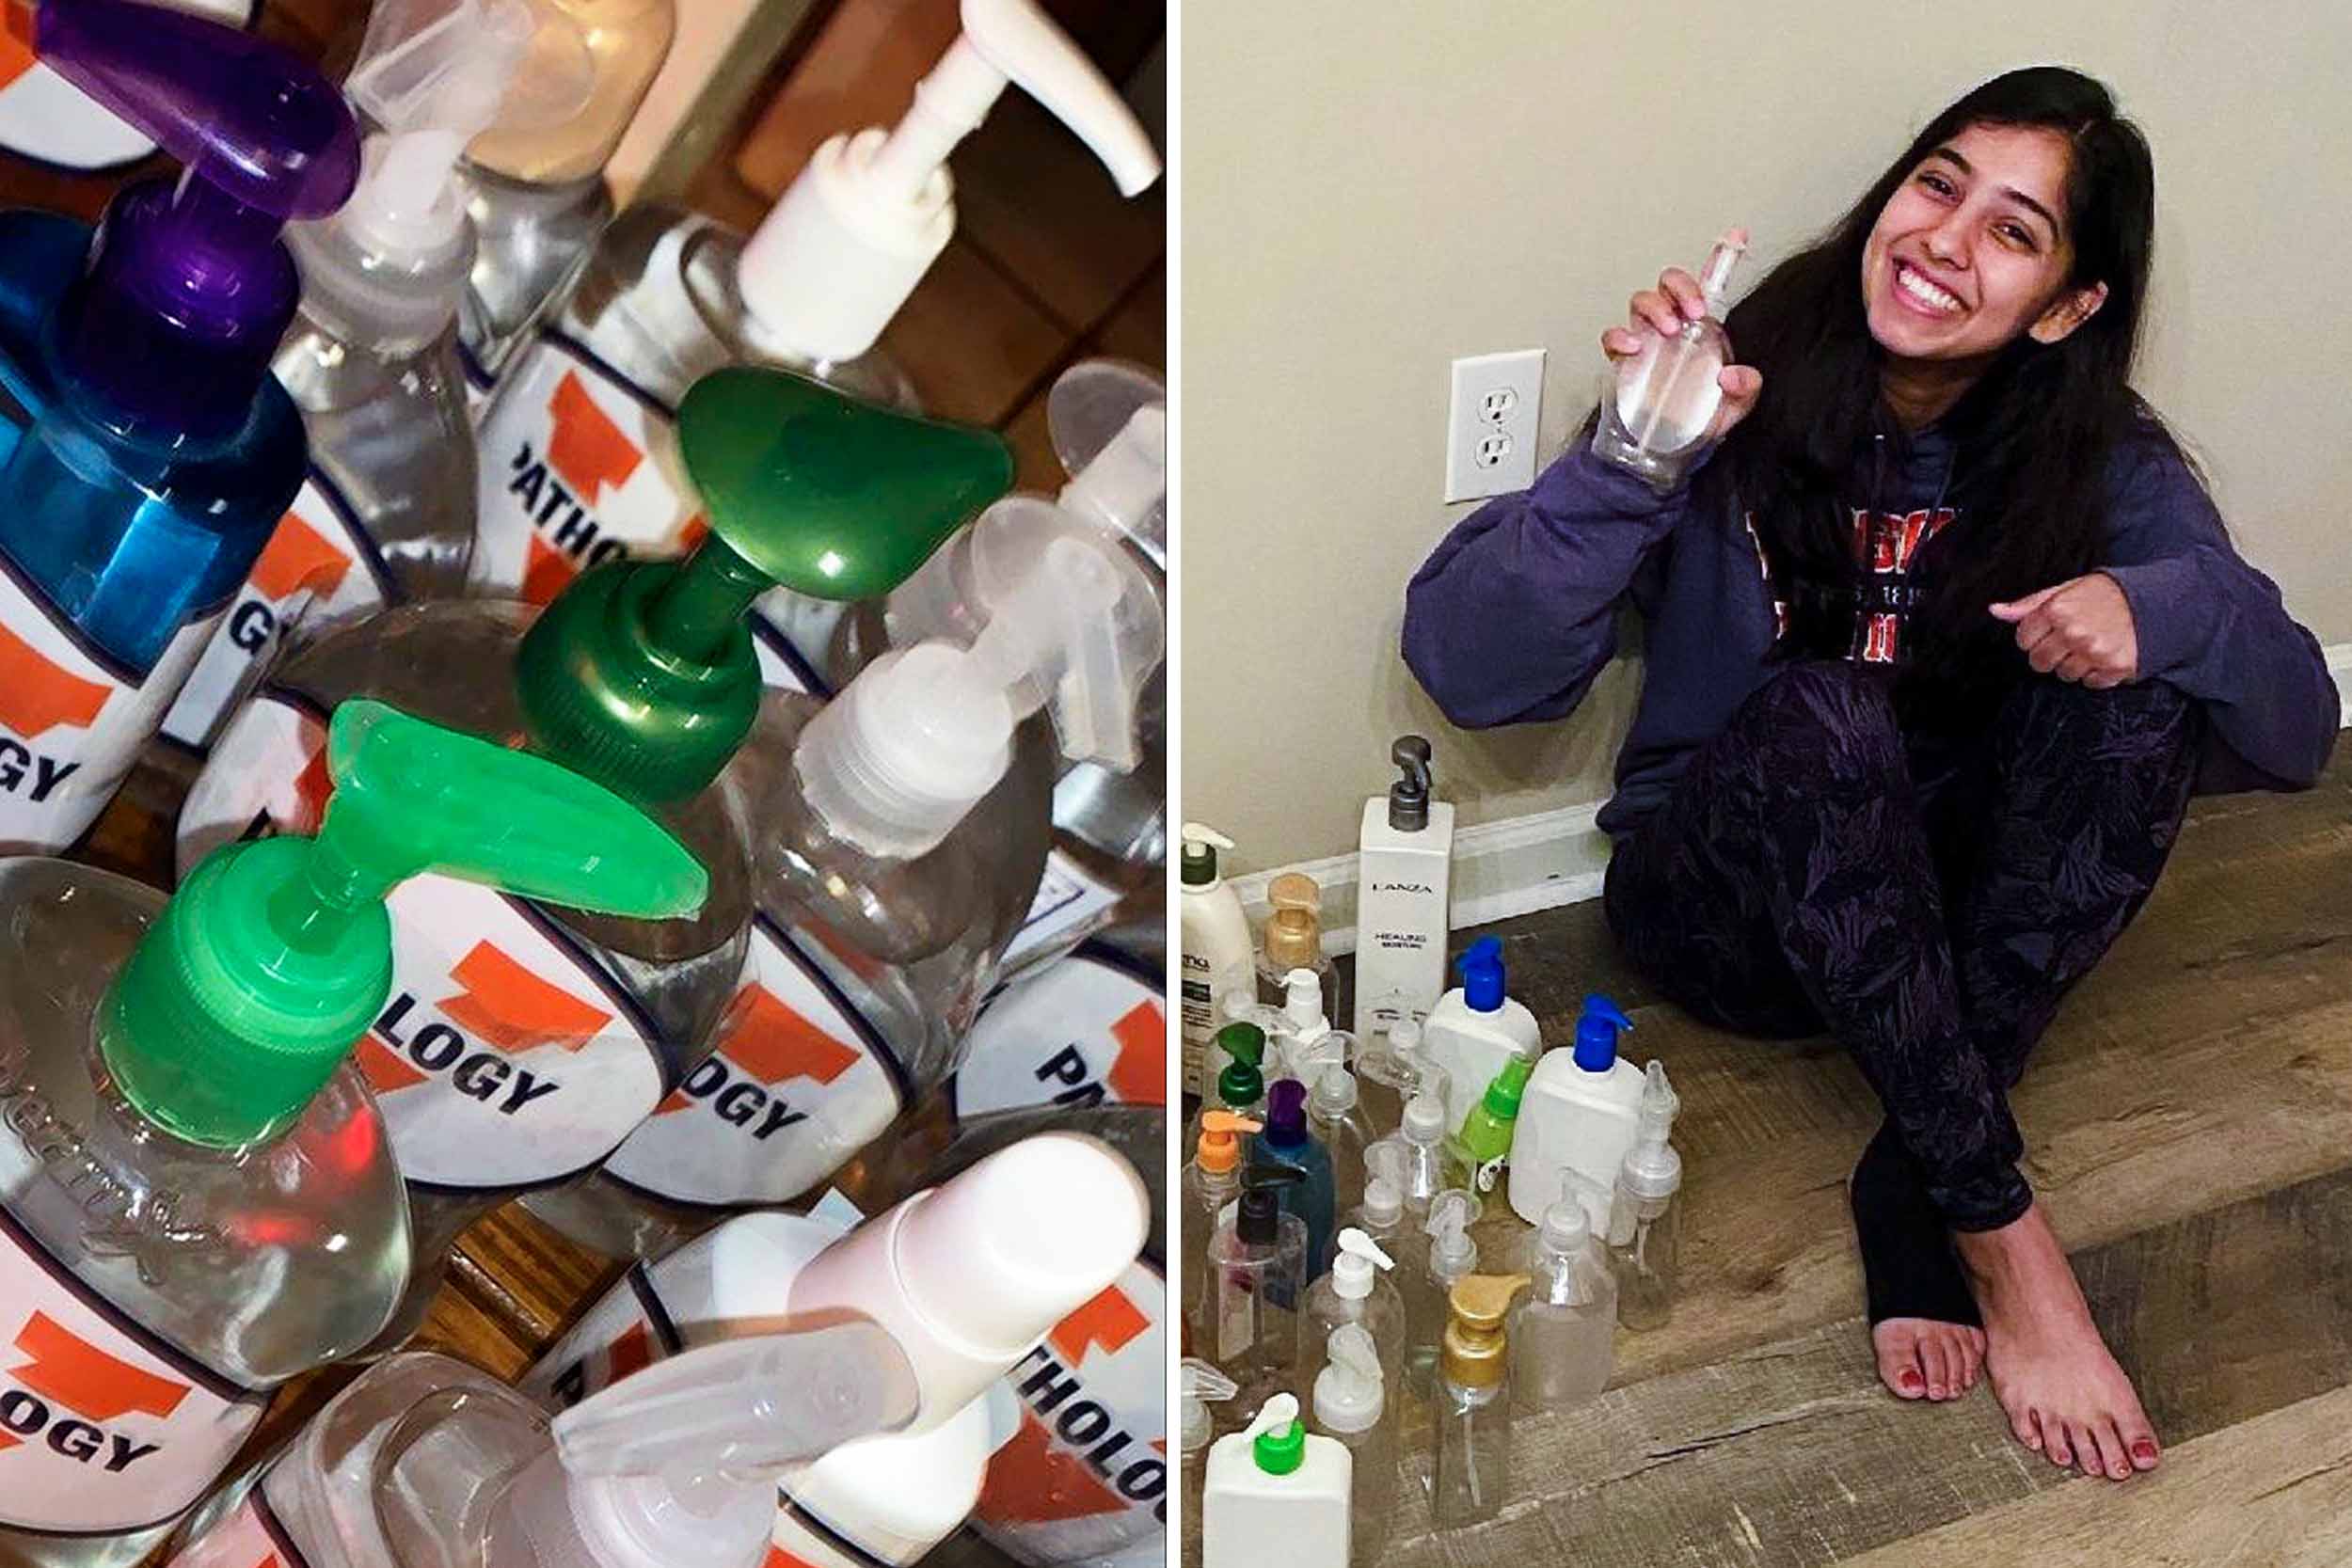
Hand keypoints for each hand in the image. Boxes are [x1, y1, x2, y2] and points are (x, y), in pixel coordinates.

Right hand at [1601, 263, 1762, 442]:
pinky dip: (1620, 337)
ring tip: (1668, 331)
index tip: (1737, 236)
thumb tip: (1732, 375)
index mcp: (1702, 330)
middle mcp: (1673, 328)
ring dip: (1655, 308)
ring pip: (1642, 301)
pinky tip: (1635, 348)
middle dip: (1681, 288)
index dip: (1722, 257)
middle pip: (1670, 283)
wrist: (1663, 451)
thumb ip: (1745, 390)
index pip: (1710, 287)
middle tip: (1693, 313)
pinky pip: (1613, 336)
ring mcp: (1646, 341)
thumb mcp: (1733, 409)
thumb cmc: (1697, 422)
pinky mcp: (1622, 360)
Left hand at [1989, 574, 2138, 686]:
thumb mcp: (2066, 589)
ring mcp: (2095, 652)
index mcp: (2058, 610)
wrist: (2155, 600)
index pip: (2023, 640)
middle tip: (2070, 640)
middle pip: (2039, 662)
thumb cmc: (2105, 594)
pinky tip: (2106, 654)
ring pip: (2065, 675)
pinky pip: (2091, 683)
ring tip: (2091, 644)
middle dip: (2050, 653)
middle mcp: (2074, 632)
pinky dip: (2097, 673)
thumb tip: (1995, 611)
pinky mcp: (2116, 667)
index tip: (2050, 630)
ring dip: (2075, 664)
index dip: (2034, 636)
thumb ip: (2029, 604)